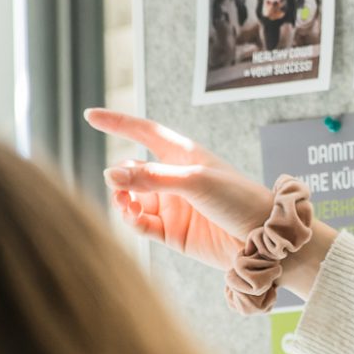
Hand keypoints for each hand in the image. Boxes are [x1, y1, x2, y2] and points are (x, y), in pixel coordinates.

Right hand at [85, 109, 274, 270]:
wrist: (263, 237)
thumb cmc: (237, 199)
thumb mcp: (195, 181)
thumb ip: (152, 178)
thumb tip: (110, 175)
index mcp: (184, 155)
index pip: (144, 132)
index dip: (118, 123)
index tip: (90, 115)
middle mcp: (175, 179)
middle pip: (132, 170)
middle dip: (119, 175)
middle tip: (119, 182)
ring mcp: (172, 206)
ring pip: (132, 199)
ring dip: (122, 199)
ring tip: (126, 203)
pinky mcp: (173, 233)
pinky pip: (141, 225)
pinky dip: (131, 220)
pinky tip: (133, 217)